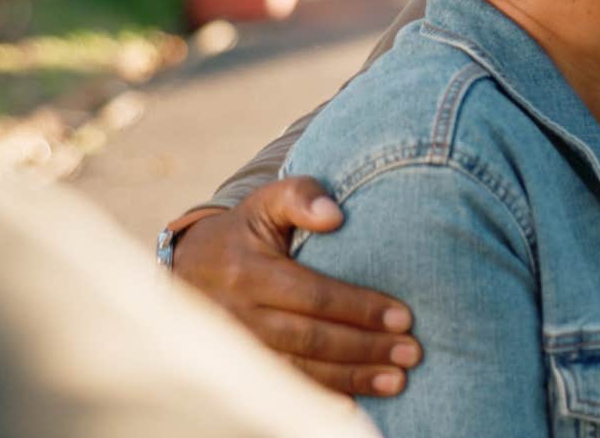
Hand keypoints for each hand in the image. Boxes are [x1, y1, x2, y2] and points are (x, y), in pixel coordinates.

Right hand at [170, 177, 421, 396]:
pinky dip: (318, 398)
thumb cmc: (244, 231)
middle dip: (365, 348)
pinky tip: (354, 403)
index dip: (360, 308)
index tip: (404, 317)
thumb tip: (336, 216)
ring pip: (298, 372)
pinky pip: (281, 389)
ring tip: (397, 382)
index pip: (312, 295)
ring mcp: (234, 348)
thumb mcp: (266, 202)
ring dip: (351, 379)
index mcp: (246, 271)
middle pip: (310, 339)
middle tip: (412, 353)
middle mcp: (235, 315)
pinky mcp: (235, 370)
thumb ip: (301, 196)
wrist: (187, 267)